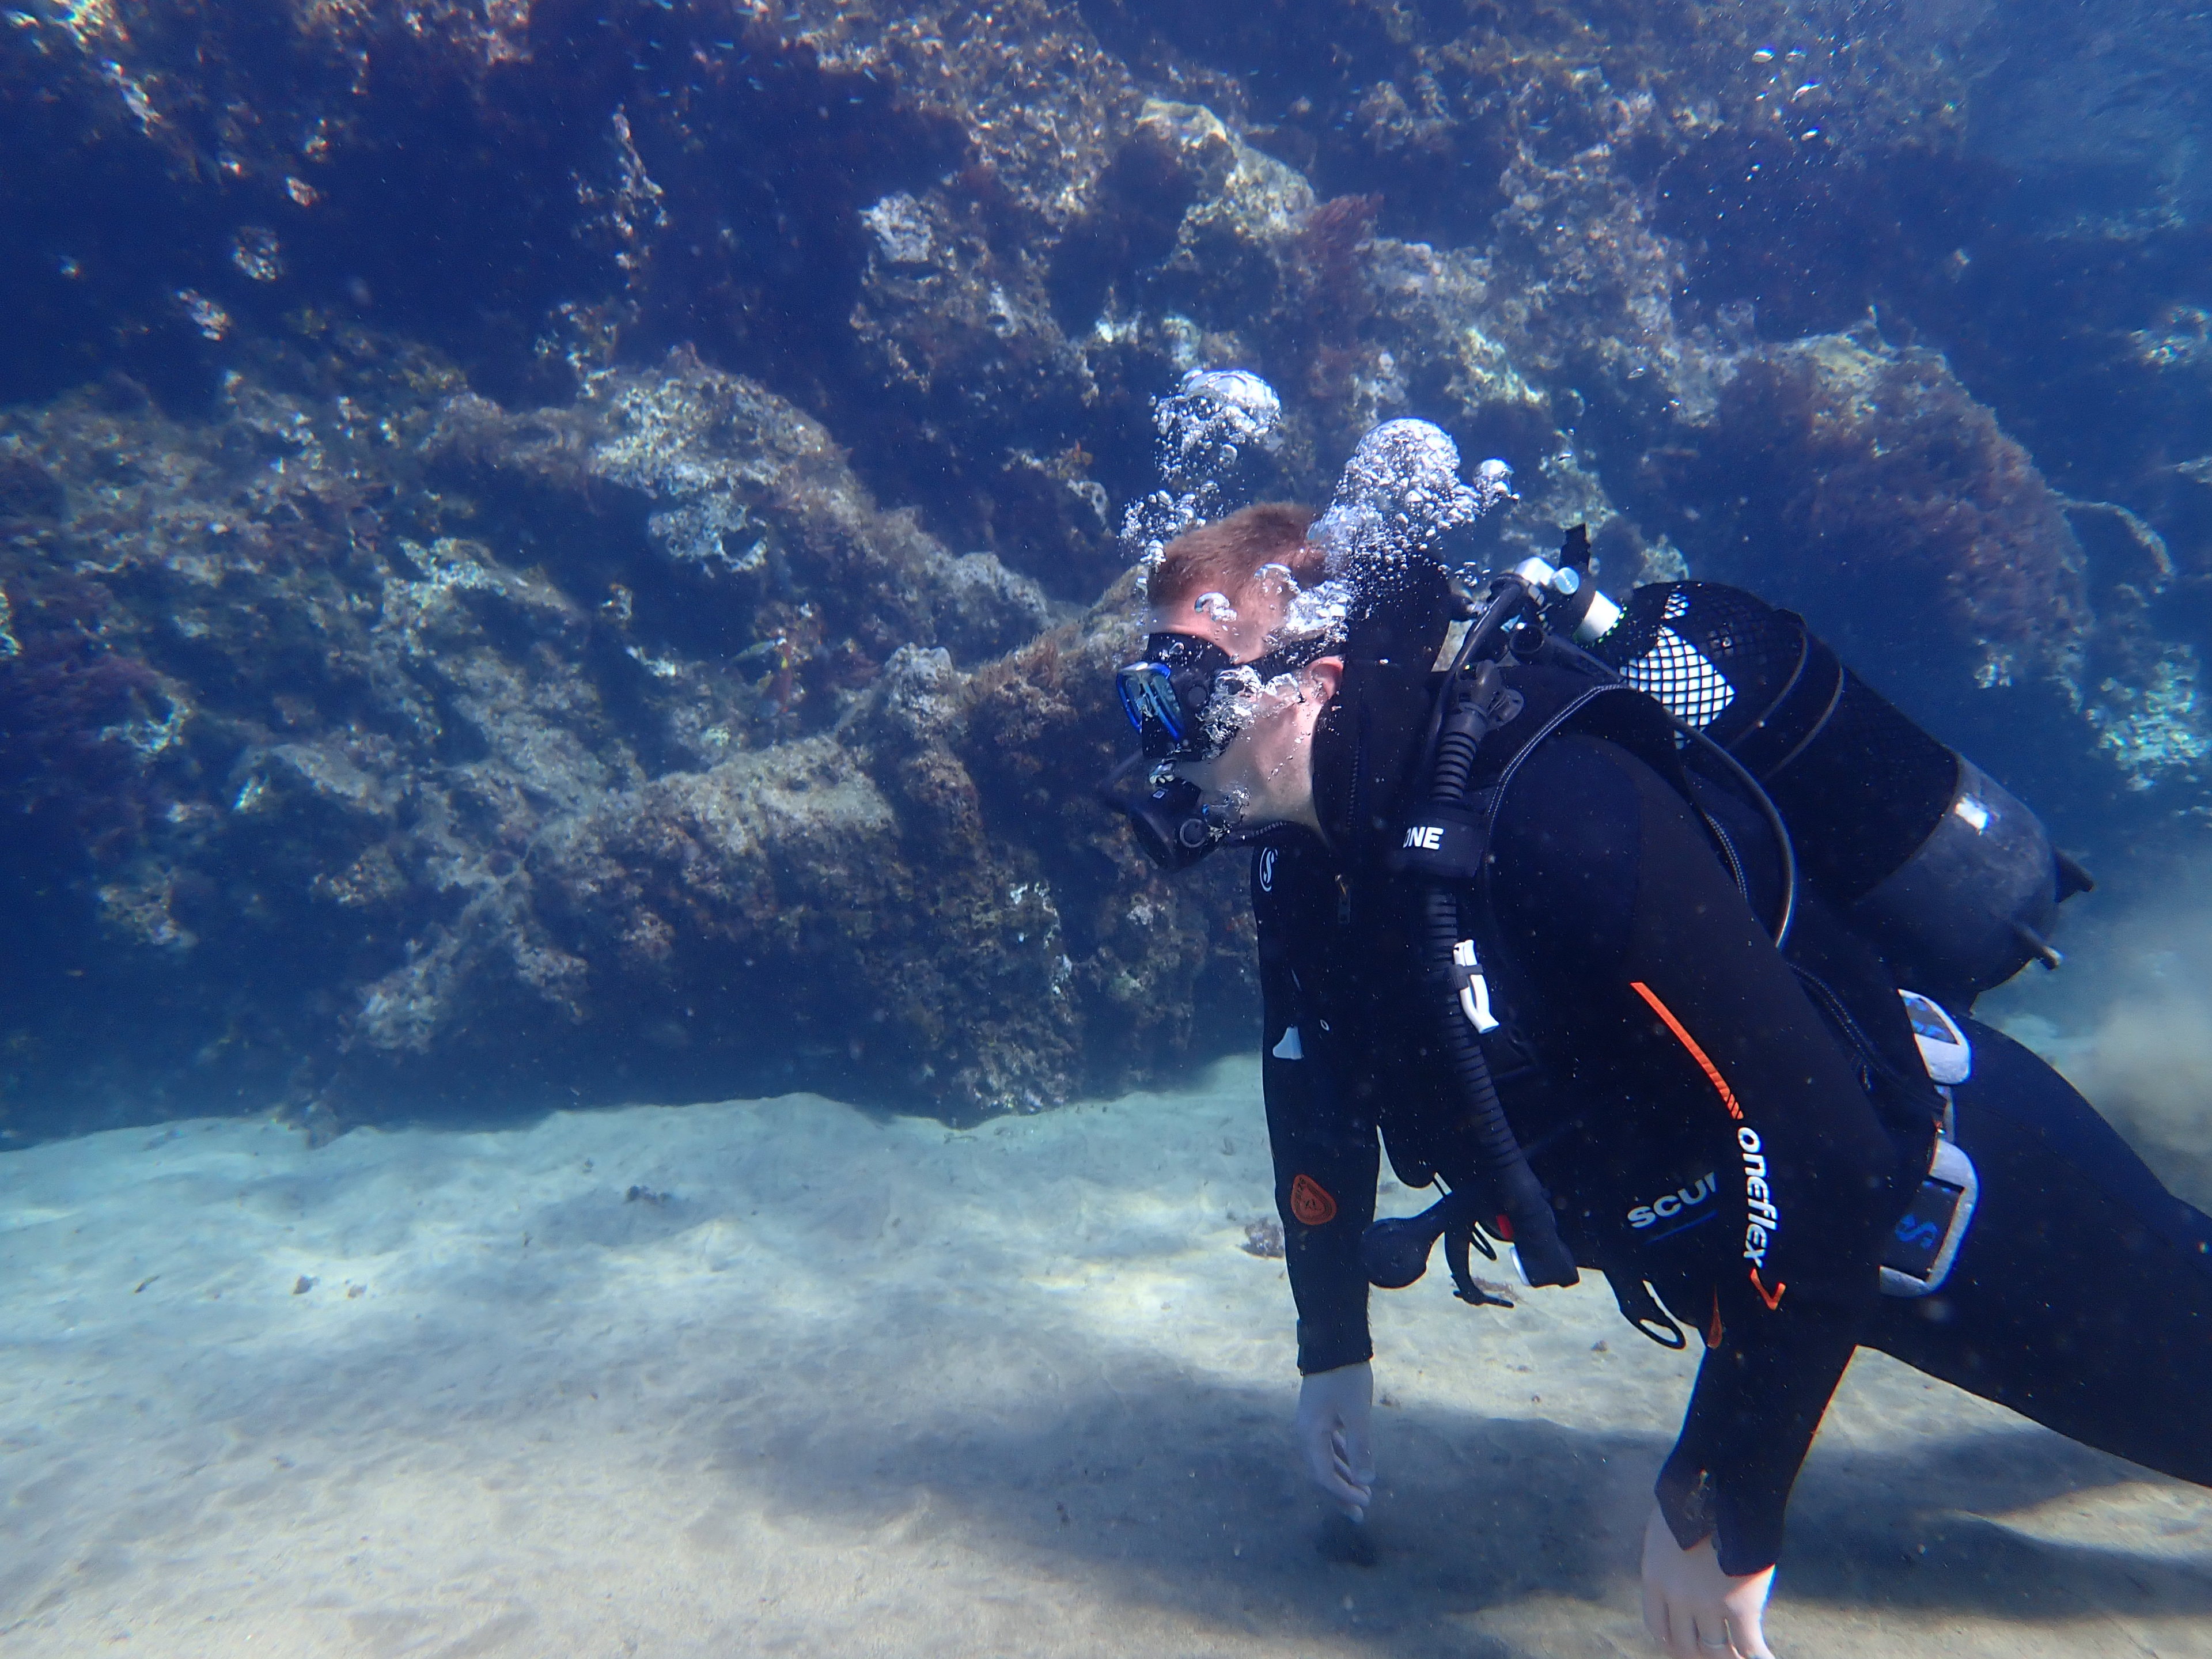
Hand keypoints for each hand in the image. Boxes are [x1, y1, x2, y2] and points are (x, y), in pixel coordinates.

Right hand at [1294, 1362, 1374, 1519]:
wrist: (1334, 1340)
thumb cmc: (1345, 1377)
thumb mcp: (1357, 1413)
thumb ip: (1360, 1447)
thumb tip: (1366, 1481)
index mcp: (1310, 1435)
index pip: (1323, 1475)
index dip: (1343, 1492)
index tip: (1365, 1502)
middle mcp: (1307, 1433)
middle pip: (1322, 1471)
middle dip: (1342, 1492)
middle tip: (1360, 1514)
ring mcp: (1313, 1424)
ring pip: (1327, 1459)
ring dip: (1344, 1476)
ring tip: (1363, 1493)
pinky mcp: (1321, 1415)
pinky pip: (1330, 1445)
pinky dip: (1343, 1458)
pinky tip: (1356, 1467)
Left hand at [1640, 1504, 1775, 1657]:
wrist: (1724, 1488)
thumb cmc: (1699, 1499)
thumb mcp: (1670, 1528)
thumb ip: (1670, 1556)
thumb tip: (1678, 1569)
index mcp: (1655, 1578)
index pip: (1658, 1627)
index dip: (1672, 1644)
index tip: (1682, 1649)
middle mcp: (1677, 1597)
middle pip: (1685, 1645)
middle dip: (1699, 1655)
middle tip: (1713, 1656)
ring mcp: (1707, 1605)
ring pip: (1716, 1651)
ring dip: (1727, 1657)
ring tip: (1738, 1656)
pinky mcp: (1740, 1607)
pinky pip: (1749, 1648)